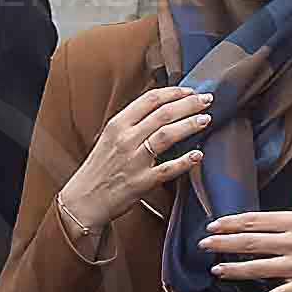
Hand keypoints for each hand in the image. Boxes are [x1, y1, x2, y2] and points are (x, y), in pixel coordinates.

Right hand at [58, 82, 213, 254]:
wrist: (84, 200)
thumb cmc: (99, 169)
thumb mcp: (109, 139)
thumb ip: (132, 124)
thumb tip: (160, 111)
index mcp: (117, 125)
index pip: (150, 99)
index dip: (174, 93)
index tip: (190, 91)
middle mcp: (126, 139)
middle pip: (163, 114)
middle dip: (189, 104)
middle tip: (207, 100)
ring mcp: (134, 160)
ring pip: (166, 135)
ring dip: (189, 125)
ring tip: (206, 120)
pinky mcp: (141, 182)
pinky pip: (167, 169)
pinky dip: (184, 161)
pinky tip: (198, 155)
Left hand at [197, 208, 291, 291]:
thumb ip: (286, 228)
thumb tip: (257, 229)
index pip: (256, 220)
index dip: (231, 222)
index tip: (212, 225)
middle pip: (252, 241)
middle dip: (225, 243)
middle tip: (204, 244)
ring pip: (261, 267)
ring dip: (236, 269)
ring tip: (217, 271)